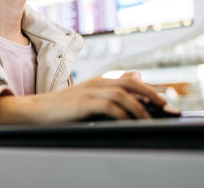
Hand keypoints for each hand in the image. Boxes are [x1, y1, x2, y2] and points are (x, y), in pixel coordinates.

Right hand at [0, 72, 165, 124]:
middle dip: (152, 94)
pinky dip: (123, 114)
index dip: (150, 90)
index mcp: (101, 82)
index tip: (166, 103)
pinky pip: (110, 106)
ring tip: (151, 119)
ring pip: (124, 94)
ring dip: (140, 107)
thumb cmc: (63, 109)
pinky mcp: (84, 103)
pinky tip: (130, 122)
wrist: (36, 111)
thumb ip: (109, 94)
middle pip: (132, 83)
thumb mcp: (89, 100)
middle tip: (167, 106)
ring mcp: (91, 91)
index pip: (131, 81)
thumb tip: (133, 80)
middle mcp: (98, 83)